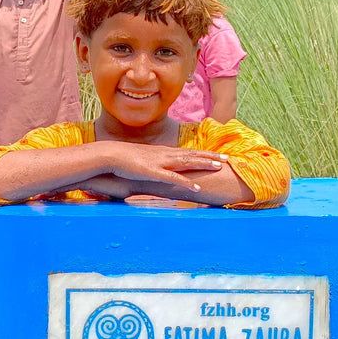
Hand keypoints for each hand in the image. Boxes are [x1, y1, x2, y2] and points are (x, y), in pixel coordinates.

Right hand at [102, 142, 226, 188]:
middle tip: (228, 158)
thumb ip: (151, 165)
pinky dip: (186, 182)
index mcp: (163, 152)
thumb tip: (156, 172)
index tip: (217, 154)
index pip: (187, 151)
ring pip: (187, 162)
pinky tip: (197, 187)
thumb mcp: (141, 161)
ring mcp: (160, 162)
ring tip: (219, 166)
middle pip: (192, 154)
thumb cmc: (123, 160)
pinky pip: (173, 178)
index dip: (203, 153)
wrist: (109, 155)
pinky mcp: (152, 172)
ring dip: (204, 164)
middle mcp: (165, 154)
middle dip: (210, 156)